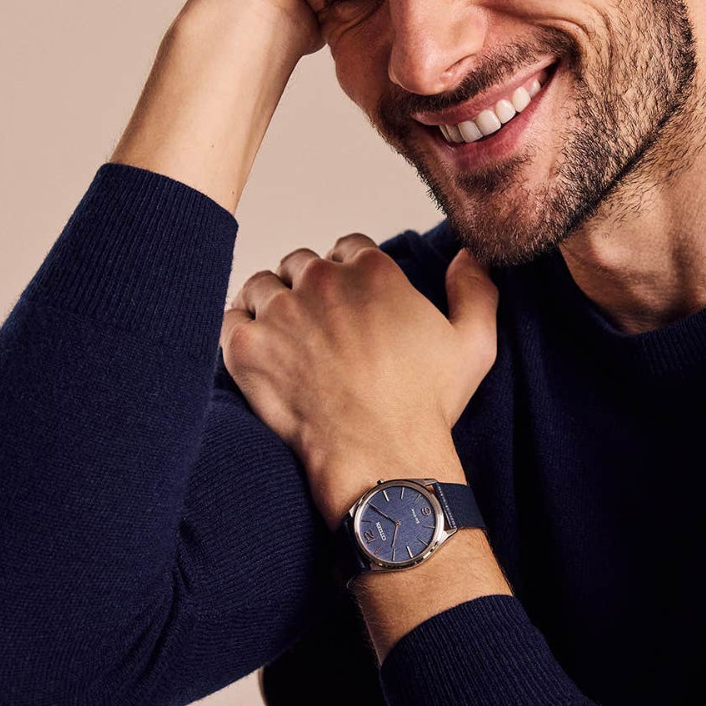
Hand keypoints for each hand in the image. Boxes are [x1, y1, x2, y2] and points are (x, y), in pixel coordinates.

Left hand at [219, 235, 498, 528]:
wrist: (381, 459)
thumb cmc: (425, 406)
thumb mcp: (474, 345)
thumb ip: (475, 289)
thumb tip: (467, 255)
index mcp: (373, 271)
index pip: (347, 247)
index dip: (348, 272)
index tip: (351, 302)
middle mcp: (322, 281)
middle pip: (301, 263)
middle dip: (308, 288)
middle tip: (318, 327)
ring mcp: (280, 312)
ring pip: (262, 287)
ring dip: (271, 306)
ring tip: (286, 341)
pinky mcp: (247, 347)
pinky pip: (230, 319)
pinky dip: (241, 331)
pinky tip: (260, 354)